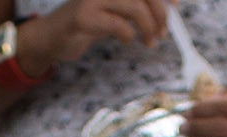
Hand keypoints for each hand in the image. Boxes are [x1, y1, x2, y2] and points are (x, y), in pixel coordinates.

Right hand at [42, 0, 174, 70]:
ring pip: (134, 7)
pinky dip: (129, 35)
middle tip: (163, 31)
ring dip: (148, 27)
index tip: (175, 5)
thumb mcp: (114, 9)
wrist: (52, 37)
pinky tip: (127, 40)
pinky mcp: (84, 16)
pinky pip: (118, 25)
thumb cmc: (87, 22)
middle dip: (159, 12)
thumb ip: (135, 6)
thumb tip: (166, 7)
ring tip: (150, 40)